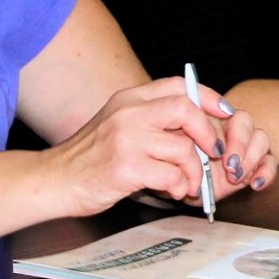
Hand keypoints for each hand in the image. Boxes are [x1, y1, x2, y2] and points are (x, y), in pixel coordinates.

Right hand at [53, 78, 275, 215]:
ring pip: (184, 148)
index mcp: (129, 99)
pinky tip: (173, 192)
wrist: (53, 180)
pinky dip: (180, 187)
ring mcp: (126, 139)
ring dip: (194, 171)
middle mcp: (129, 113)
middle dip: (208, 133)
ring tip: (189, 184)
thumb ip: (150, 118)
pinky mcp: (125, 168)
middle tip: (213, 154)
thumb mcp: (117, 124)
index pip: (180, 85)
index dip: (209, 97)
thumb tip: (197, 125)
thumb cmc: (89, 157)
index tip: (224, 114)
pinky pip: (171, 176)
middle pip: (187, 109)